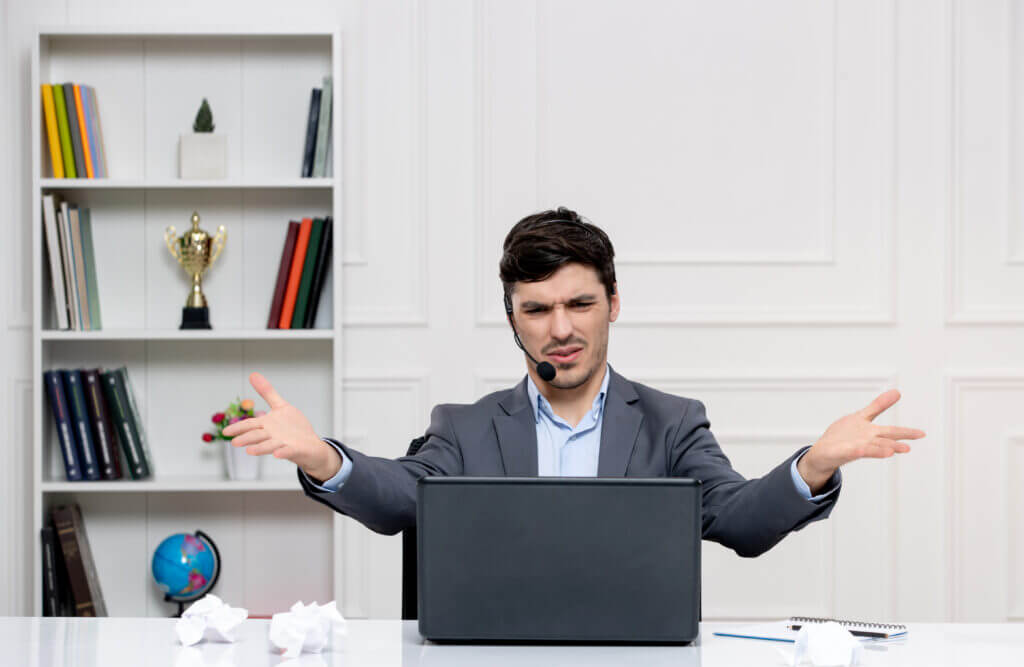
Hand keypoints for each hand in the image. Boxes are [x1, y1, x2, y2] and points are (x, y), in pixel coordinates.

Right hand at [221, 372, 341, 481]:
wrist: (311, 444)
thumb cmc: (293, 427)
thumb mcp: (280, 406)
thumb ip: (267, 392)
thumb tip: (252, 374)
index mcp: (267, 425)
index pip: (250, 425)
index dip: (238, 428)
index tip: (225, 432)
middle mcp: (272, 435)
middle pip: (257, 436)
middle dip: (246, 438)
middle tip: (234, 442)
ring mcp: (283, 443)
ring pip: (270, 445)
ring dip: (260, 448)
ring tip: (249, 451)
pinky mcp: (295, 449)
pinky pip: (288, 451)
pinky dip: (283, 452)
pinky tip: (278, 454)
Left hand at [798, 389, 925, 493]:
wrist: (823, 452)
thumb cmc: (844, 436)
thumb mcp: (862, 416)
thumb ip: (879, 405)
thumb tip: (897, 391)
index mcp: (871, 432)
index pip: (891, 431)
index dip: (906, 432)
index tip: (922, 434)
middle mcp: (866, 441)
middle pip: (883, 441)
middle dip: (896, 444)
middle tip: (908, 448)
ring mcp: (854, 446)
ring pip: (870, 448)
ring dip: (880, 450)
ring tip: (891, 451)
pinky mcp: (841, 451)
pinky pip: (849, 451)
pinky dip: (856, 451)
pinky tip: (861, 450)